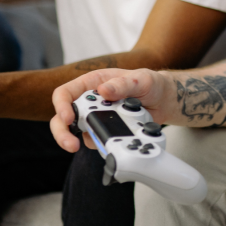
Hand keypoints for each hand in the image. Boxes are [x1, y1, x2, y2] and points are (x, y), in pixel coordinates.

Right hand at [50, 68, 172, 152]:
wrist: (163, 100)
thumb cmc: (150, 83)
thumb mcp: (140, 79)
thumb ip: (123, 84)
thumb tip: (103, 90)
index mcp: (93, 83)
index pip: (65, 93)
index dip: (61, 106)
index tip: (68, 119)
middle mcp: (90, 101)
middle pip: (63, 118)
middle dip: (63, 133)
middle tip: (71, 145)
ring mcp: (96, 117)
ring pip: (77, 133)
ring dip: (87, 140)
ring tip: (106, 143)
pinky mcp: (105, 131)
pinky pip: (96, 141)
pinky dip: (104, 144)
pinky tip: (119, 141)